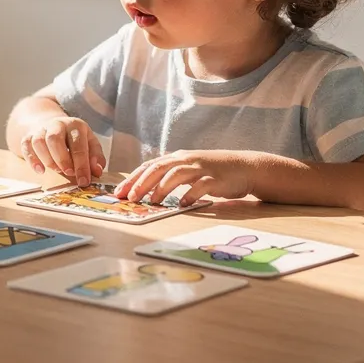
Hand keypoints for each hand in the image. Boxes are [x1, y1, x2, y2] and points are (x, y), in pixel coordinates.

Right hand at [11, 112, 105, 185]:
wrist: (55, 125)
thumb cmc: (75, 139)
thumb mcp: (90, 144)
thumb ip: (95, 157)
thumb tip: (97, 171)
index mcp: (76, 125)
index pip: (78, 145)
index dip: (81, 165)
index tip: (84, 181)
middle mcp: (57, 124)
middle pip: (54, 139)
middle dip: (62, 159)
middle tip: (69, 173)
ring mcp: (41, 129)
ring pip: (39, 142)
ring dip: (48, 160)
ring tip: (57, 170)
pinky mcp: (29, 136)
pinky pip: (26, 146)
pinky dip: (32, 159)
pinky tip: (40, 171)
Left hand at [114, 149, 260, 206]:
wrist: (245, 167)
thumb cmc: (213, 172)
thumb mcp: (188, 170)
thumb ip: (170, 176)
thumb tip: (146, 189)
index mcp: (177, 158)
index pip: (149, 166)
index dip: (133, 178)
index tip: (119, 192)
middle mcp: (186, 160)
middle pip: (159, 168)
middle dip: (141, 183)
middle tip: (129, 197)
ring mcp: (201, 168)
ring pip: (176, 175)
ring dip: (162, 188)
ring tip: (151, 201)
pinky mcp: (215, 179)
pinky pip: (200, 186)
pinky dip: (191, 195)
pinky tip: (183, 204)